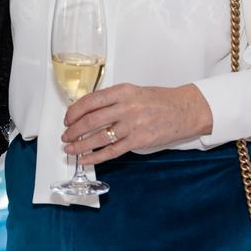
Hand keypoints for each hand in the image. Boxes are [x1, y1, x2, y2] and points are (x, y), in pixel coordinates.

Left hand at [61, 83, 212, 164]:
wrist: (184, 110)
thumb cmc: (158, 100)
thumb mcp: (133, 91)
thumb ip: (111, 99)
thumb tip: (86, 111)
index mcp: (122, 92)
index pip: (90, 101)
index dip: (74, 111)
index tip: (67, 119)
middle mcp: (126, 107)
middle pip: (91, 120)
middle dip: (73, 130)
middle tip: (65, 136)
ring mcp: (133, 125)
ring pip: (98, 137)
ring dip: (80, 145)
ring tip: (71, 149)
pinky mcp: (139, 141)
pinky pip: (112, 151)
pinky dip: (96, 157)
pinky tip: (86, 160)